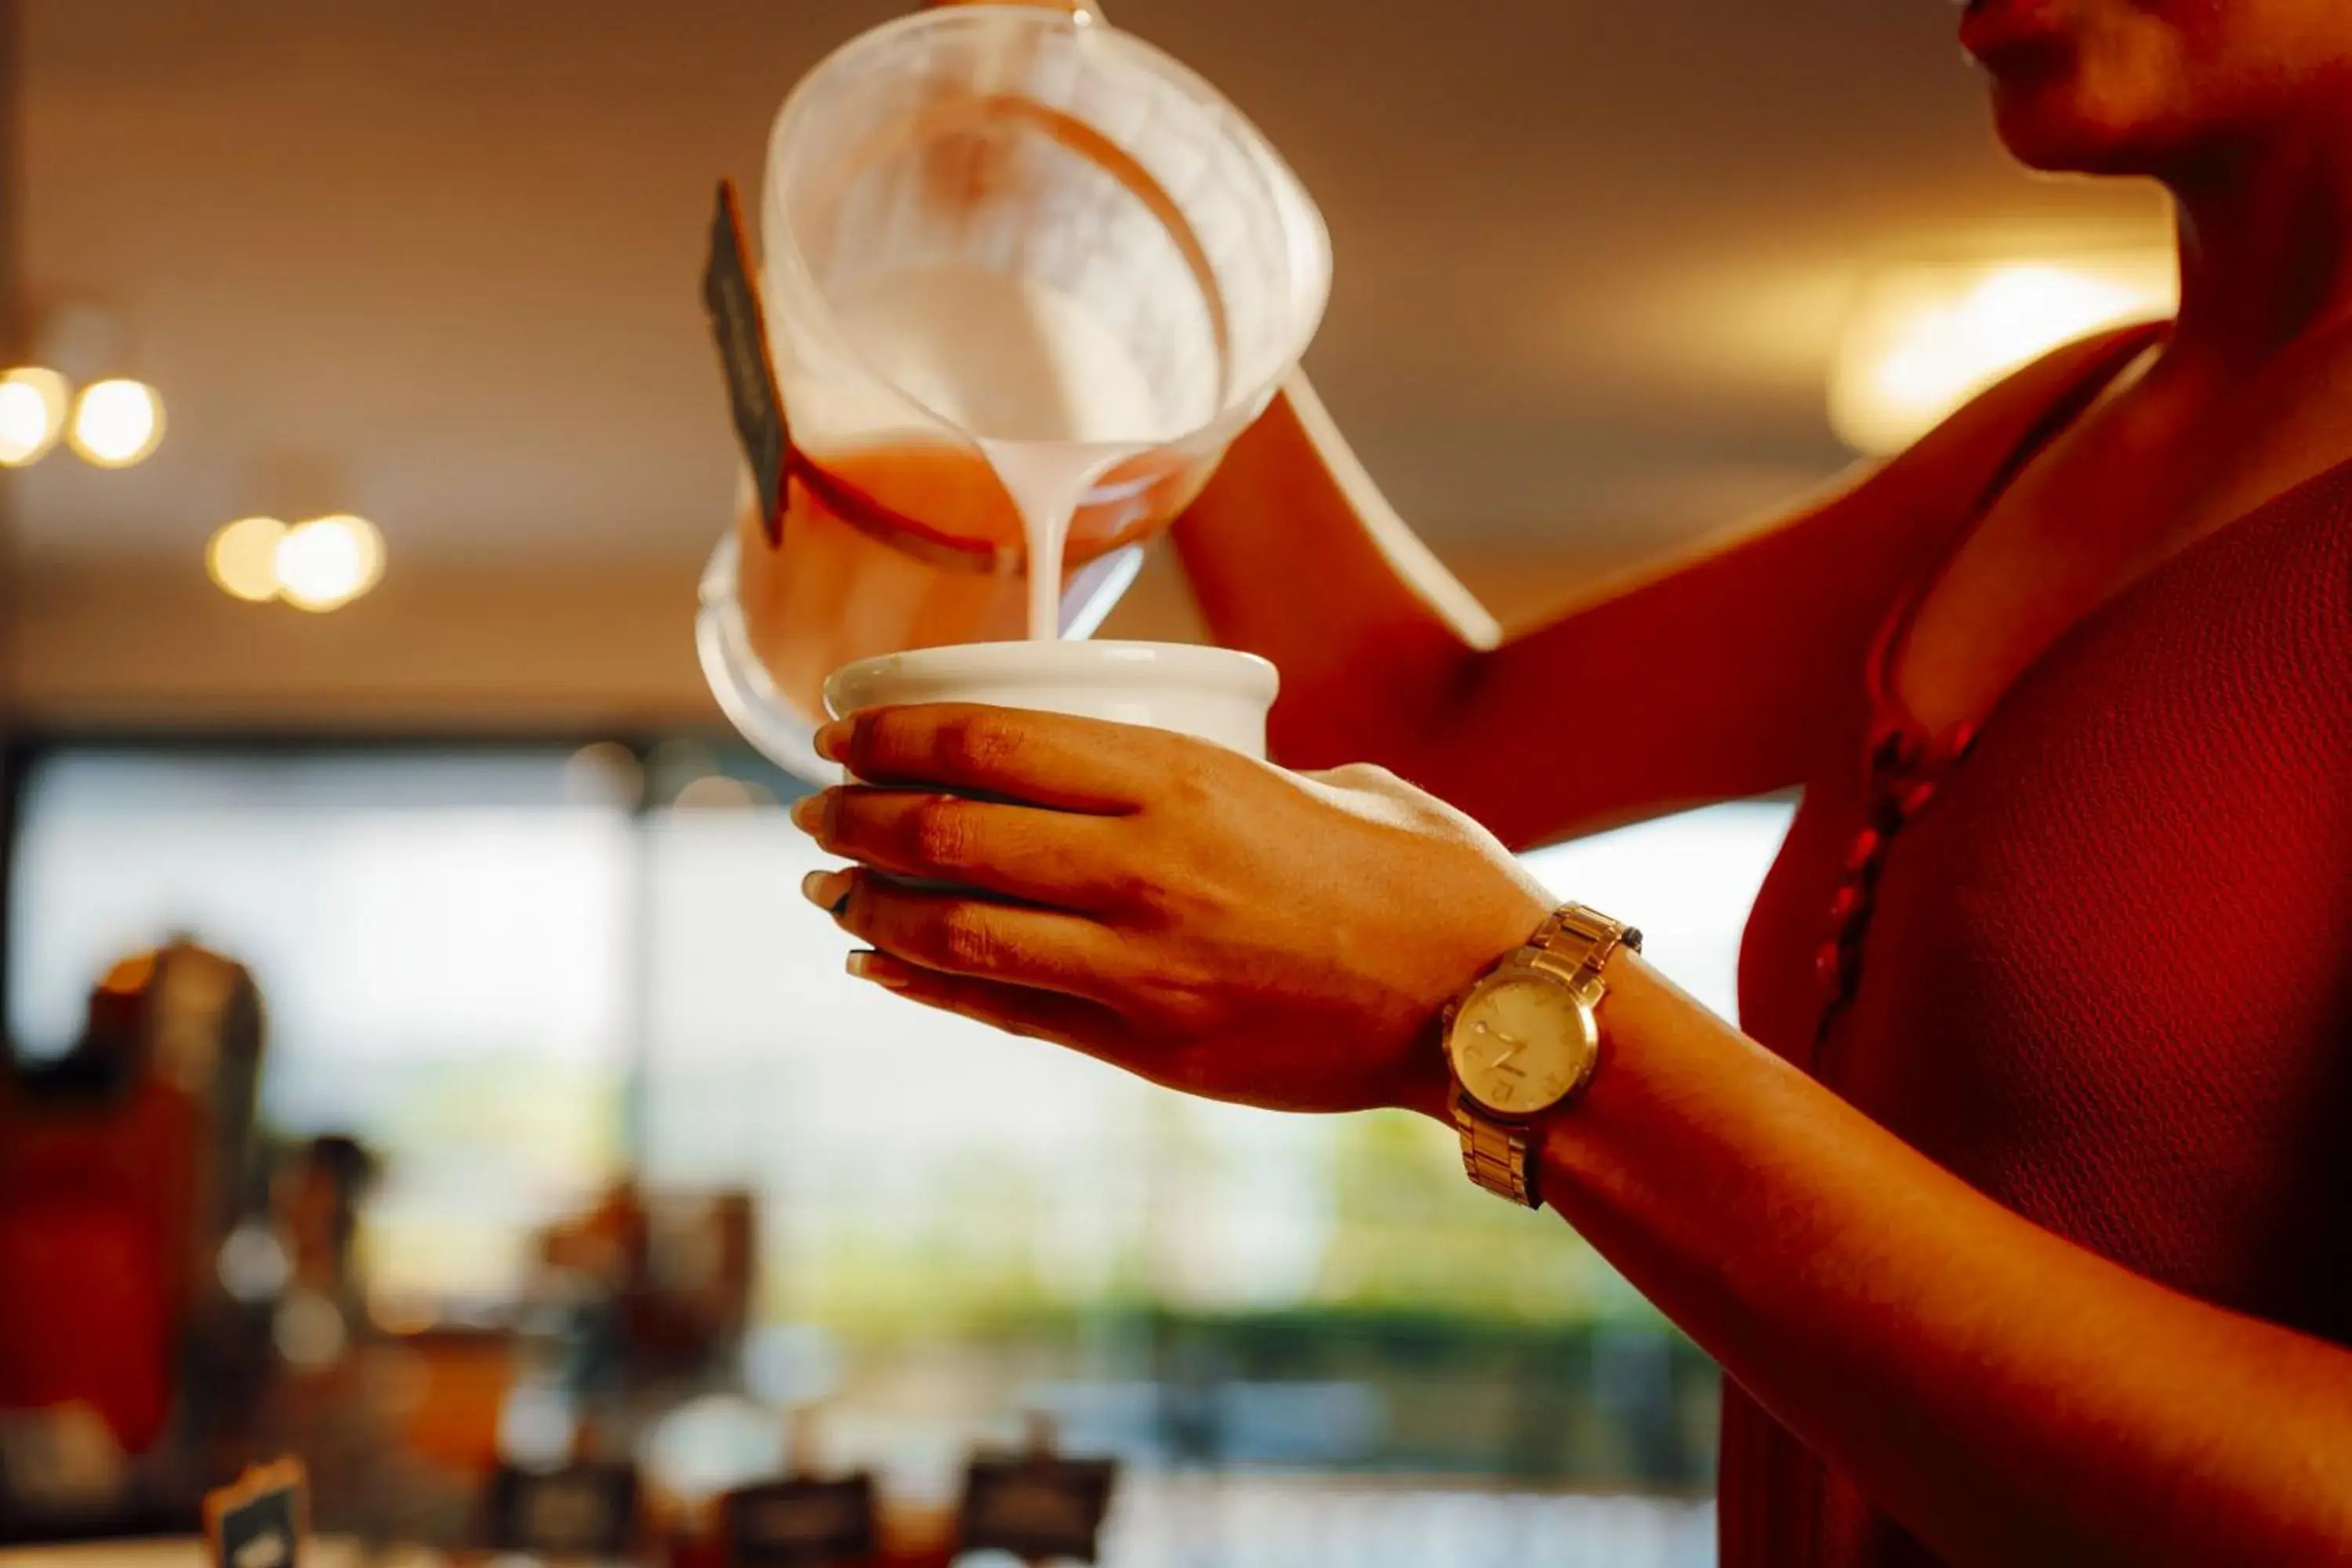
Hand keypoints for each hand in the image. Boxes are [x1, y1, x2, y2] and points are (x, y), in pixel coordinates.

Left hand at [792, 704, 1553, 1117]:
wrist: (1489, 1004)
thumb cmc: (1424, 874)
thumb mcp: (1322, 782)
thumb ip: (1219, 779)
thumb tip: (1152, 780)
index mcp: (1184, 779)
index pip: (986, 741)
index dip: (890, 734)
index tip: (839, 728)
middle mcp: (1142, 869)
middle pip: (945, 835)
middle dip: (856, 819)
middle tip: (815, 809)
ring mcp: (1139, 969)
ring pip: (954, 932)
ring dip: (871, 907)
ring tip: (829, 890)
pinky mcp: (1149, 1051)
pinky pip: (1006, 1014)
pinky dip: (928, 984)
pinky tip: (880, 963)